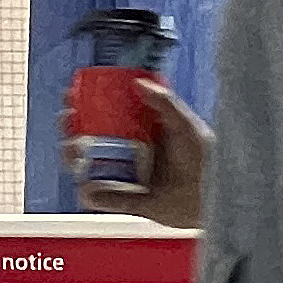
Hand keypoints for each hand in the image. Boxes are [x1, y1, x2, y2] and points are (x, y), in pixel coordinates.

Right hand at [69, 79, 208, 230]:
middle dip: (73, 128)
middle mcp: (133, 149)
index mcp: (144, 128)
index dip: (88, 103)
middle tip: (68, 123)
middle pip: (92, 136)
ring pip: (91, 164)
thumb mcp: (187, 126)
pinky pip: (105, 197)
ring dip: (73, 157)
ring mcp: (130, 174)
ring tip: (71, 153)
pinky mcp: (132, 200)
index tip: (74, 97)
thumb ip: (166, 103)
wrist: (214, 198)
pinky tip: (86, 189)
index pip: (109, 111)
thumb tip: (140, 83)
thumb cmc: (208, 160)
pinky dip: (92, 195)